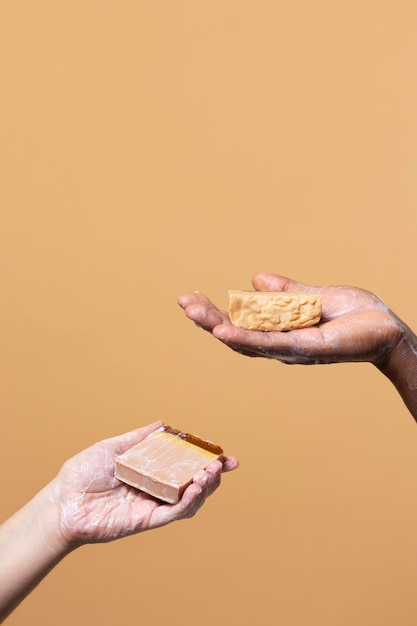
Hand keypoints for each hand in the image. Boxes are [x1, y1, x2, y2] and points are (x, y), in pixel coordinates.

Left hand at [51, 421, 238, 548]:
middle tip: (221, 464)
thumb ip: (139, 438)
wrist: (63, 500)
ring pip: (189, 500)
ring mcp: (152, 505)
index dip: (205, 460)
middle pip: (193, 482)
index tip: (223, 454)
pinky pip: (174, 512)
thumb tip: (163, 424)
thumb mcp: (113, 447)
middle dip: (212, 474)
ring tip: (209, 473)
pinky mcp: (146, 520)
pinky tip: (196, 488)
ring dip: (205, 487)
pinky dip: (189, 502)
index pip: (184, 465)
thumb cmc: (82, 473)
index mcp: (149, 470)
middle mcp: (155, 488)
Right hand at [178, 271, 402, 365]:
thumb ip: (285, 292)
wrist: (387, 327)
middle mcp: (280, 344)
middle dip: (207, 319)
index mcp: (280, 330)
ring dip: (219, 327)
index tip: (192, 296)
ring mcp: (291, 349)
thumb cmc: (355, 313)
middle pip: (237, 334)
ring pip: (247, 342)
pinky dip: (246, 338)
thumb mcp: (313, 295)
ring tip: (194, 313)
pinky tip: (224, 330)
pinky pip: (270, 344)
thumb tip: (254, 278)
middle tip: (183, 301)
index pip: (240, 322)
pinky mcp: (305, 350)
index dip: (215, 311)